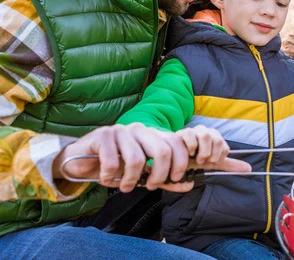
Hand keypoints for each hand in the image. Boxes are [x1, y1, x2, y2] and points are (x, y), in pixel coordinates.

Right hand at [52, 123, 250, 192]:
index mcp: (152, 135)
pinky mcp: (103, 135)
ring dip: (131, 180)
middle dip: (159, 175)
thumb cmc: (115, 167)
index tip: (174, 179)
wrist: (81, 161)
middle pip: (162, 151)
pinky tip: (106, 179)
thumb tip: (188, 185)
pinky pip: (112, 161)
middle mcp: (140, 129)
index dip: (180, 163)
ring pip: (137, 159)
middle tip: (150, 186)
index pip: (177, 143)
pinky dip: (110, 176)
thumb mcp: (143, 175)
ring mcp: (121, 130)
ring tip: (125, 186)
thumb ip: (165, 179)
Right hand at [176, 125, 229, 165]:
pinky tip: (187, 152)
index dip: (219, 157)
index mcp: (215, 137)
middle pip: (218, 140)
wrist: (175, 159)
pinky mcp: (183, 132)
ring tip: (195, 158)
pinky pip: (191, 137)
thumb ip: (229, 165)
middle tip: (202, 161)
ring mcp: (195, 131)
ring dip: (202, 152)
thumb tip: (249, 168)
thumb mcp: (212, 163)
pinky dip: (191, 148)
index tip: (211, 162)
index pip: (225, 147)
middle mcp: (206, 132)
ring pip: (206, 136)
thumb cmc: (194, 160)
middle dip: (211, 155)